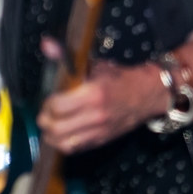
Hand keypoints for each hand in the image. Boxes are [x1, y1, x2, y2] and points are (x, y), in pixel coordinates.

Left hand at [38, 60, 171, 153]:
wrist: (148, 94)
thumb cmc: (119, 79)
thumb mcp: (94, 64)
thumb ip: (66, 57)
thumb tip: (46, 44)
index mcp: (93, 94)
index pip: (58, 107)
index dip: (47, 104)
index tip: (48, 99)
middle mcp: (96, 115)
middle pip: (58, 128)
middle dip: (46, 122)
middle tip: (44, 114)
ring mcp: (100, 131)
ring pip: (65, 144)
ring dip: (51, 136)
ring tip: (50, 127)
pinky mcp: (102, 140)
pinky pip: (76, 149)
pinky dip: (64, 143)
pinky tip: (62, 134)